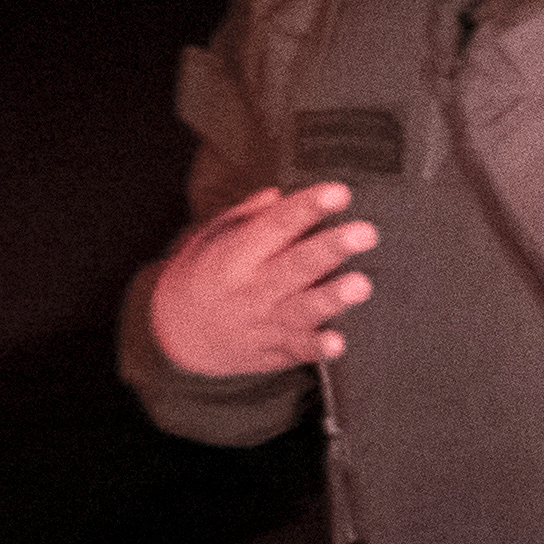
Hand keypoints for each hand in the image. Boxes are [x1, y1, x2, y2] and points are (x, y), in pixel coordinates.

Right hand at [150, 181, 376, 375]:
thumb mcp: (214, 237)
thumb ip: (249, 216)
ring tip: (361, 284)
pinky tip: (339, 343)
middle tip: (366, 232)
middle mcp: (251, 287)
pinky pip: (298, 350)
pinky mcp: (275, 350)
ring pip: (301, 309)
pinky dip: (318, 347)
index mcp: (236, 253)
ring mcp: (263, 321)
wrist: (178, 334)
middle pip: (295, 265)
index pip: (275, 225)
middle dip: (331, 248)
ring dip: (331, 298)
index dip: (307, 208)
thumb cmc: (206, 273)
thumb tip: (280, 193)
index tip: (339, 192)